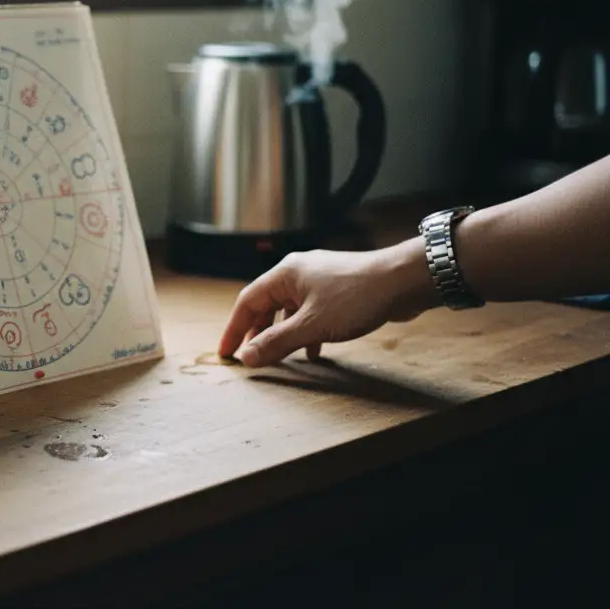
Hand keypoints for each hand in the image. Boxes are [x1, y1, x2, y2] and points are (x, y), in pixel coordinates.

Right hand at [217, 240, 437, 367]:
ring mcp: (318, 279)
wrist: (402, 281)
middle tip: (251, 356)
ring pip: (289, 309)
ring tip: (280, 356)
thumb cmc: (356, 297)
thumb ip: (277, 342)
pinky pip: (309, 311)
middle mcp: (297, 272)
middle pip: (266, 304)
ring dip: (282, 333)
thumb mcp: (312, 326)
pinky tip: (313, 350)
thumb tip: (247, 356)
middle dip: (257, 332)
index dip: (234, 329)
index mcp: (284, 274)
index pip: (247, 302)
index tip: (227, 352)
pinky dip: (304, 330)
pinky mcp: (336, 289)